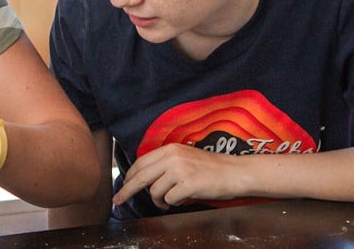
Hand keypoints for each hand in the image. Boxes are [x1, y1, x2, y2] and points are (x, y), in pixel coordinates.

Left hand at [113, 143, 243, 208]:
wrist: (235, 172)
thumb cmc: (211, 169)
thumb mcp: (184, 159)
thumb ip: (165, 165)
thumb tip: (145, 181)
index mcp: (170, 149)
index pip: (140, 163)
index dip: (128, 177)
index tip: (121, 187)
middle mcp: (172, 157)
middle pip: (140, 177)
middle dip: (127, 191)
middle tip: (118, 201)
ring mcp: (180, 170)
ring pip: (155, 191)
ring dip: (160, 200)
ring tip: (172, 200)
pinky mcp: (188, 184)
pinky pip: (169, 200)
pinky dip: (173, 204)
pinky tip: (183, 199)